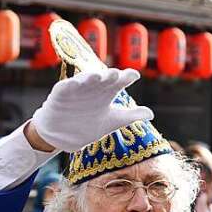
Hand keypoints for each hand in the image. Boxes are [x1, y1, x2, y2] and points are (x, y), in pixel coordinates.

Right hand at [30, 69, 152, 151]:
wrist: (62, 136)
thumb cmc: (87, 125)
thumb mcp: (111, 122)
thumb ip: (130, 116)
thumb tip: (151, 114)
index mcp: (106, 94)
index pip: (119, 82)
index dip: (126, 77)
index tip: (134, 76)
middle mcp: (93, 89)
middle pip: (103, 79)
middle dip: (109, 76)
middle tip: (116, 74)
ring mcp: (77, 91)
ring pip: (85, 80)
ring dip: (90, 77)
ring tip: (98, 76)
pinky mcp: (60, 95)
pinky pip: (65, 87)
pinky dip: (70, 85)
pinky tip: (75, 84)